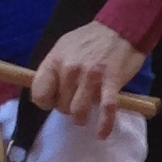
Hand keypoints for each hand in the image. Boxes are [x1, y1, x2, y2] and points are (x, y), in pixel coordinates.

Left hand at [28, 18, 147, 138]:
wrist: (121, 27)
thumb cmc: (91, 39)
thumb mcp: (64, 47)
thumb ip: (54, 68)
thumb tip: (47, 90)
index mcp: (55, 60)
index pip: (40, 93)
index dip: (46, 102)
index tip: (55, 100)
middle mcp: (70, 69)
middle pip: (61, 105)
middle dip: (68, 108)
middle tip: (77, 101)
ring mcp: (91, 76)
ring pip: (79, 111)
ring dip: (82, 117)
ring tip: (86, 115)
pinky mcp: (112, 82)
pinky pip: (106, 109)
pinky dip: (104, 125)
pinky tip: (102, 133)